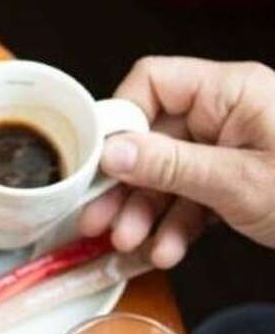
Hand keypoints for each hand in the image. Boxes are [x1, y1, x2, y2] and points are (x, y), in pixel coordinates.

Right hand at [78, 58, 274, 267]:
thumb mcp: (239, 183)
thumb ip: (170, 165)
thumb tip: (111, 151)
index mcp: (232, 92)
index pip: (153, 83)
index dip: (119, 118)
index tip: (95, 161)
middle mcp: (229, 113)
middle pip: (153, 136)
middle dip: (127, 183)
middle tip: (98, 217)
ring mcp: (233, 147)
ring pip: (168, 173)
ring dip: (146, 211)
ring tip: (131, 244)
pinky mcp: (239, 180)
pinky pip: (192, 196)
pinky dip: (176, 224)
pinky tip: (167, 250)